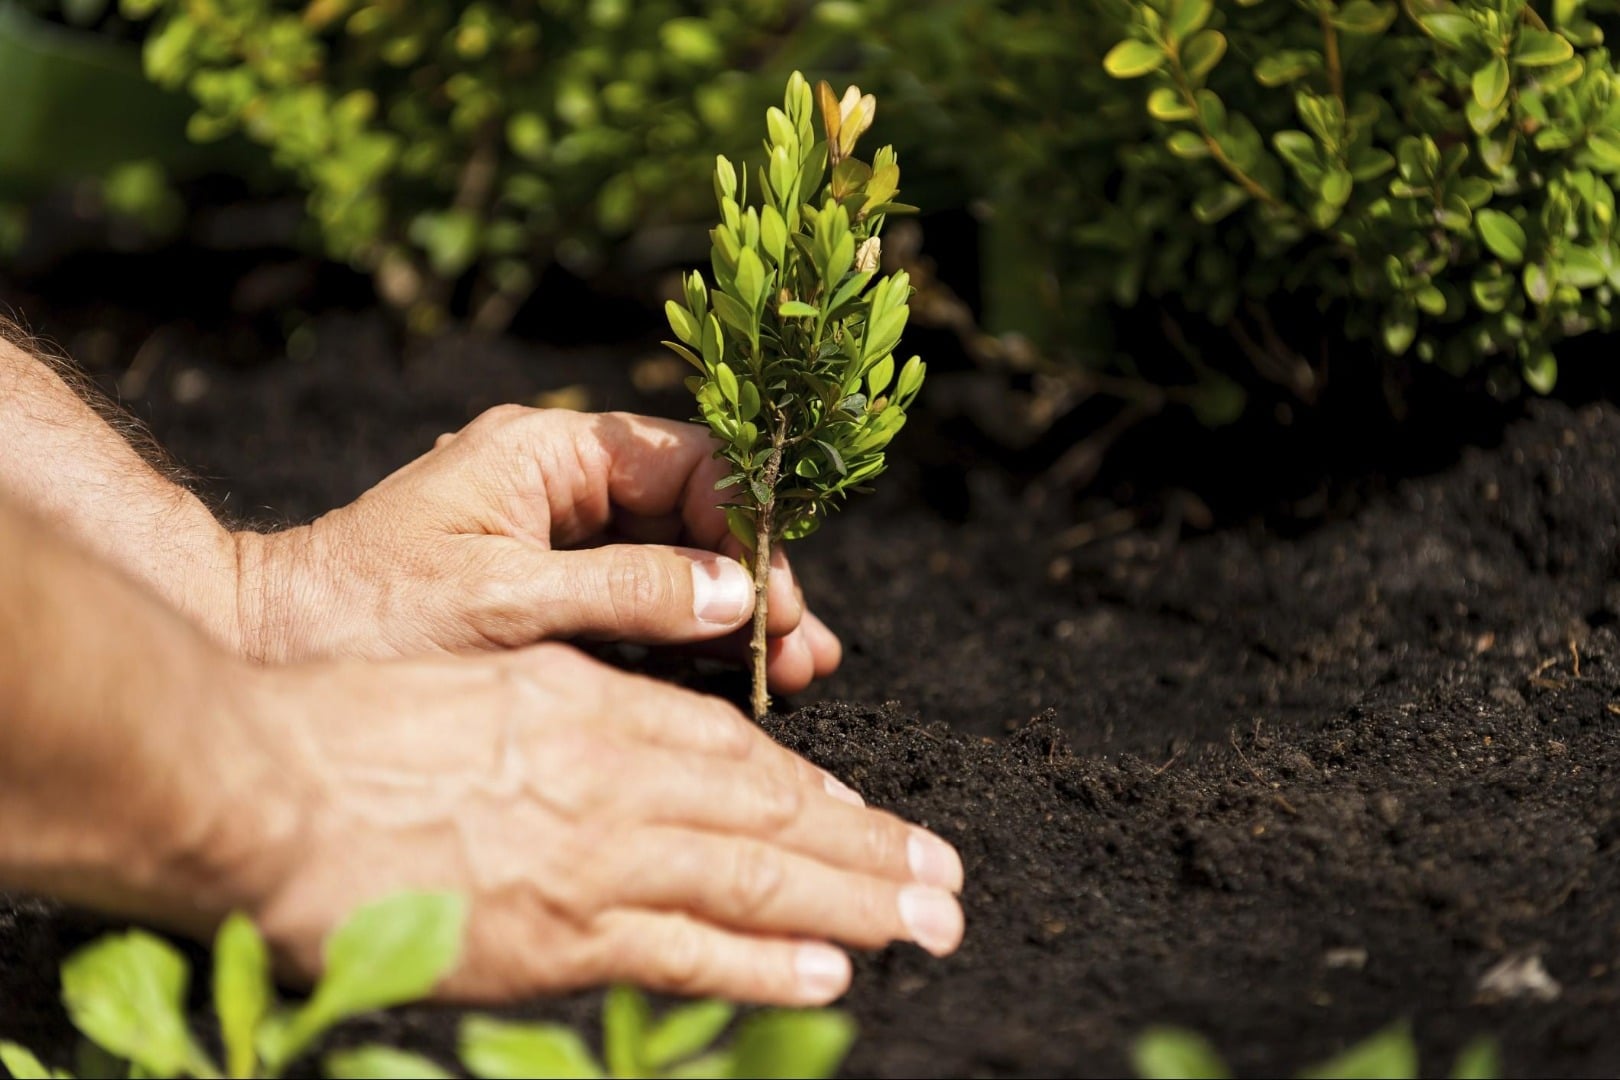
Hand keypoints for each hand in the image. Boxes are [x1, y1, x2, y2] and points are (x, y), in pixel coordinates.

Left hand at [236, 407, 838, 691]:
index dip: (746, 524)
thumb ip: (627, 592)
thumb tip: (739, 593)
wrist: (268, 647)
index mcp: (548, 450)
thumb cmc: (366, 614)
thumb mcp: (503, 602)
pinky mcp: (550, 591)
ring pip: (676, 561)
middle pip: (694, 514)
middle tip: (802, 649)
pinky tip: (738, 674)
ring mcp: (557, 538)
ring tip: (795, 671)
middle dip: (752, 579)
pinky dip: (689, 638)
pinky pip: (641, 603)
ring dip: (734, 613)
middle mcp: (561, 483)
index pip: (686, 462)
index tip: (775, 597)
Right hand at [237, 644, 963, 1003]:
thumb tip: (633, 751)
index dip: (809, 789)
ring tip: (925, 924)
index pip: (732, 751)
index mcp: (593, 703)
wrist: (261, 787)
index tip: (864, 815)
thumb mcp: (482, 677)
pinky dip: (762, 963)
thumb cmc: (353, 723)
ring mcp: (593, 858)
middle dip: (868, 850)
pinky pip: (686, 951)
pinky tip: (827, 972)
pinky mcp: (557, 939)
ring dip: (851, 904)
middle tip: (945, 879)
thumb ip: (569, 714)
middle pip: (771, 814)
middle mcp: (614, 776)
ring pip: (754, 879)